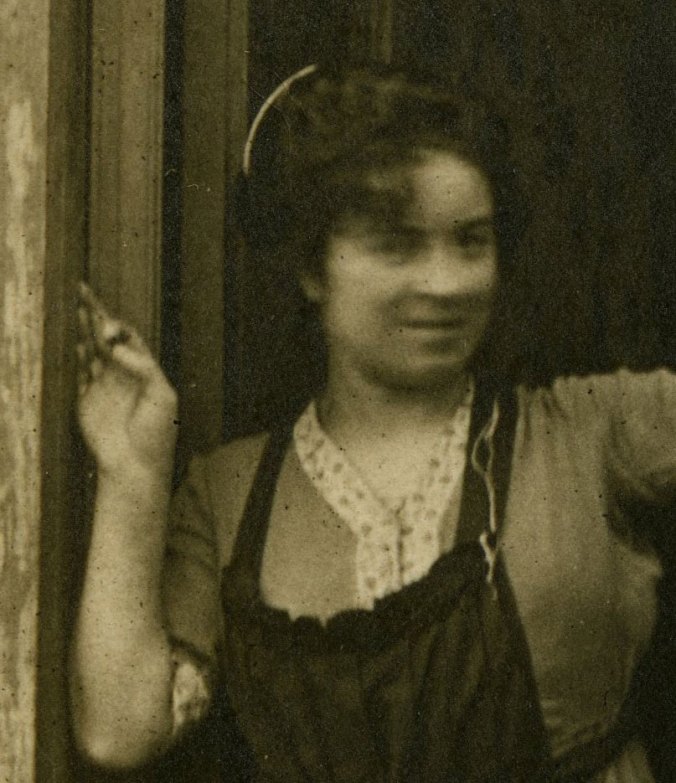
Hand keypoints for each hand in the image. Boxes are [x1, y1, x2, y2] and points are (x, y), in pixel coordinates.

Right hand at [77, 283, 177, 479]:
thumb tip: (116, 345)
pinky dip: (78, 358)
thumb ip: (142, 367)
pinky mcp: (86, 401)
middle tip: (83, 290)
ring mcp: (104, 387)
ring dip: (85, 330)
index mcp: (144, 372)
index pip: (130, 338)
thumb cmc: (157, 433)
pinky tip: (77, 342)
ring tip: (78, 307)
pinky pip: (80, 374)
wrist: (136, 465)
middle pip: (107, 338)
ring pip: (92, 351)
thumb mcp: (162, 395)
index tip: (108, 317)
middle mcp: (123, 375)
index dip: (118, 323)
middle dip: (97, 315)